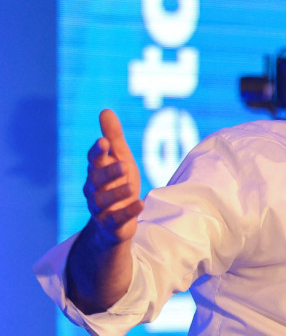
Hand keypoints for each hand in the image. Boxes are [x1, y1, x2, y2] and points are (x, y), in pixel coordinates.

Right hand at [83, 109, 143, 244]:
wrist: (115, 221)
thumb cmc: (117, 183)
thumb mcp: (120, 159)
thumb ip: (113, 138)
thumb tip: (105, 110)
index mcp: (96, 171)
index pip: (93, 160)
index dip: (97, 152)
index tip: (103, 142)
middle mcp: (94, 189)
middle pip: (96, 180)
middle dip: (109, 172)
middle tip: (124, 165)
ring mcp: (100, 209)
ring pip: (104, 201)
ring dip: (117, 193)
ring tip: (132, 186)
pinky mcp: (111, 225)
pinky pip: (118, 219)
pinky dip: (128, 212)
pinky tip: (141, 204)